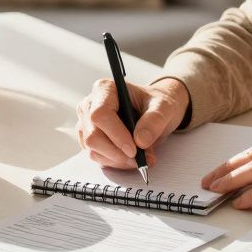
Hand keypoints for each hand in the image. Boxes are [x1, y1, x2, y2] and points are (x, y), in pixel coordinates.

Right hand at [75, 78, 189, 169]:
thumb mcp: (164, 107)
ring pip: (94, 150)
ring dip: (119, 160)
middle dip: (118, 153)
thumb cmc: (155, 103)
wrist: (154, 111)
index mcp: (105, 89)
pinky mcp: (89, 140)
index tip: (134, 149)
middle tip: (141, 158)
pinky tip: (132, 158)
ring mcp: (87, 124)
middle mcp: (90, 105)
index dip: (116, 134)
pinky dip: (116, 162)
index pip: (100, 114)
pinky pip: (98, 157)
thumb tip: (140, 140)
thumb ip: (154, 120)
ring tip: (142, 156)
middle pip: (93, 136)